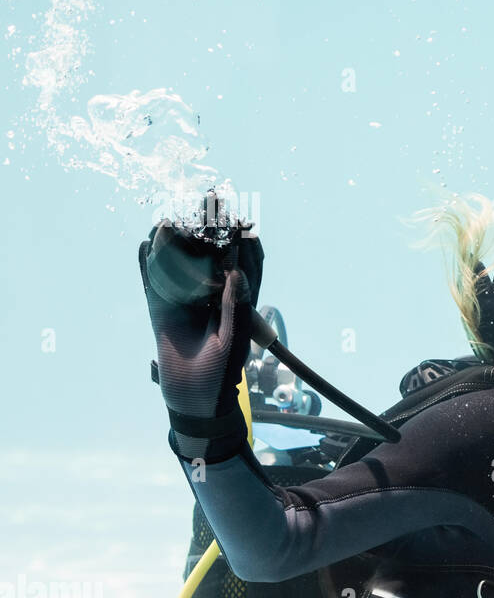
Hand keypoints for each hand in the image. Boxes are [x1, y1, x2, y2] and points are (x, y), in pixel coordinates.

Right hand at [139, 225, 262, 456]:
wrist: (195, 397)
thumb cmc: (222, 372)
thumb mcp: (233, 335)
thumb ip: (234, 304)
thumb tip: (236, 270)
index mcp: (236, 299)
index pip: (242, 263)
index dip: (242, 240)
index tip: (241, 218)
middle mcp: (211, 295)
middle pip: (210, 255)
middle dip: (209, 229)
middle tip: (209, 200)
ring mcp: (185, 300)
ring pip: (181, 263)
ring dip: (178, 239)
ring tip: (174, 214)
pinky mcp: (161, 309)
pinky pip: (153, 282)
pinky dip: (148, 264)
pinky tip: (146, 243)